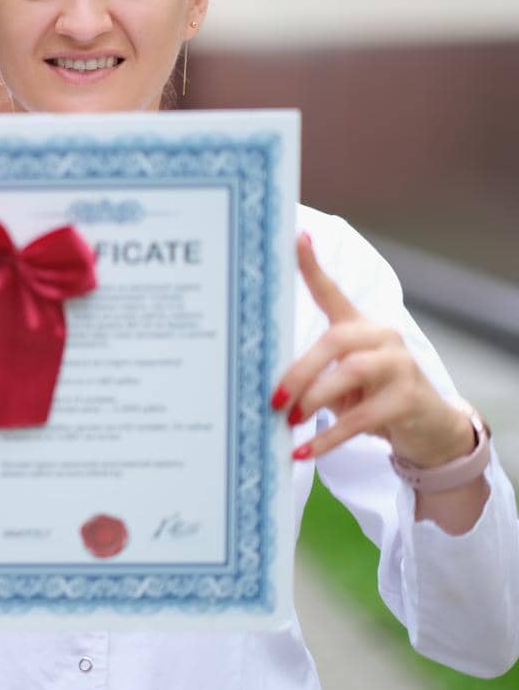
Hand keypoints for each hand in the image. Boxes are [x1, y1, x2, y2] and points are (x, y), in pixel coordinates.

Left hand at [274, 231, 469, 465]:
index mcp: (359, 327)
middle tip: (273, 399)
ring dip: (314, 399)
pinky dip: (329, 437)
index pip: (333, 292)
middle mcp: (381, 337)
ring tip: (289, 420)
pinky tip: (304, 451)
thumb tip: (261, 385)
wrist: (428, 427)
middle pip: (334, 342)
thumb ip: (312, 371)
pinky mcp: (408, 399)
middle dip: (299, 371)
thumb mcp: (341, 378)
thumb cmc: (372, 396)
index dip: (312, 266)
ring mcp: (399, 366)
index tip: (295, 238)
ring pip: (350, 375)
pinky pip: (361, 418)